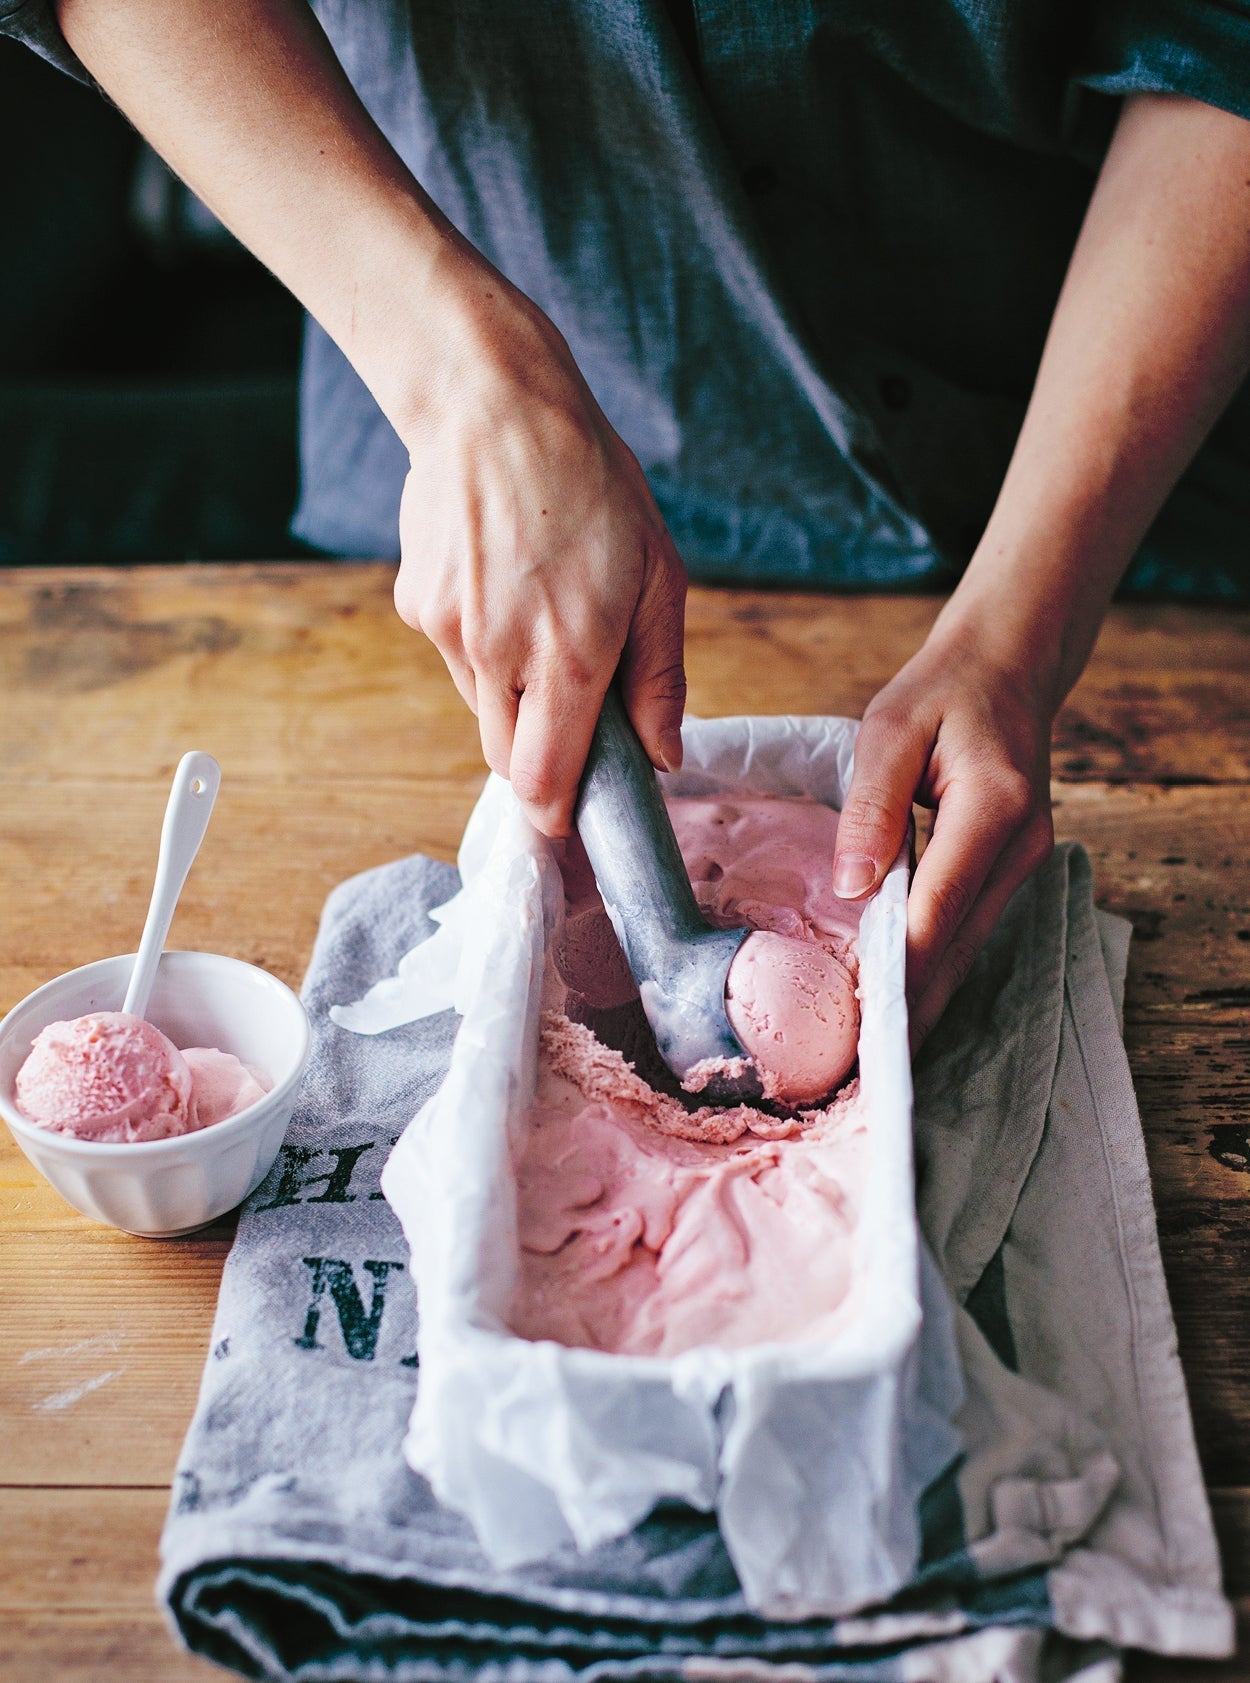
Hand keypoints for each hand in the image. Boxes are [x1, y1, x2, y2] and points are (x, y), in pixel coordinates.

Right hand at [394, 284, 687, 836]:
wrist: (491, 405)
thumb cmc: (590, 484)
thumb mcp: (659, 578)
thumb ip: (659, 679)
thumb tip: (660, 757)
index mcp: (571, 656)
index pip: (545, 780)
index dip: (557, 813)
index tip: (570, 819)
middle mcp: (500, 655)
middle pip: (506, 758)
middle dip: (539, 756)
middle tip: (573, 707)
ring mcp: (450, 633)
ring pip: (481, 706)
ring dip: (513, 692)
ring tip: (540, 612)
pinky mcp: (417, 608)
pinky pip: (455, 656)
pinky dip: (481, 643)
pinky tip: (501, 582)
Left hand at [832, 614, 1056, 1047]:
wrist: (1007, 670)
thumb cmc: (943, 693)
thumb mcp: (891, 729)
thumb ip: (872, 806)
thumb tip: (853, 888)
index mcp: (993, 809)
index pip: (936, 910)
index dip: (896, 972)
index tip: (858, 1024)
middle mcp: (1021, 848)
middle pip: (957, 948)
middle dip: (908, 1009)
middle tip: (859, 1071)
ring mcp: (1024, 865)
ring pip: (967, 950)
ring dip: (922, 999)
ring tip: (873, 1056)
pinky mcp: (1012, 872)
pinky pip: (968, 933)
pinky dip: (933, 970)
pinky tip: (899, 1005)